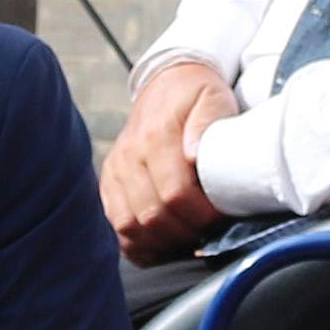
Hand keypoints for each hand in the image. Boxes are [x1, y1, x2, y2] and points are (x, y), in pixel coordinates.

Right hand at [103, 60, 242, 260]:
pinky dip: (138, 243)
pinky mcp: (109, 184)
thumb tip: (193, 155)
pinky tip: (161, 244)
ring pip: (130, 226)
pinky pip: (117, 226)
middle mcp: (129, 156)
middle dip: (185, 232)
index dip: (201, 215)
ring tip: (188, 239)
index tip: (221, 217)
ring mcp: (115, 171)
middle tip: (208, 232)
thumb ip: (208, 120)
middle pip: (152, 215)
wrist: (166, 84)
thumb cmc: (196, 95)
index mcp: (156, 136)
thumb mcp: (213, 95)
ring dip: (161, 242)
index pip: (175, 193)